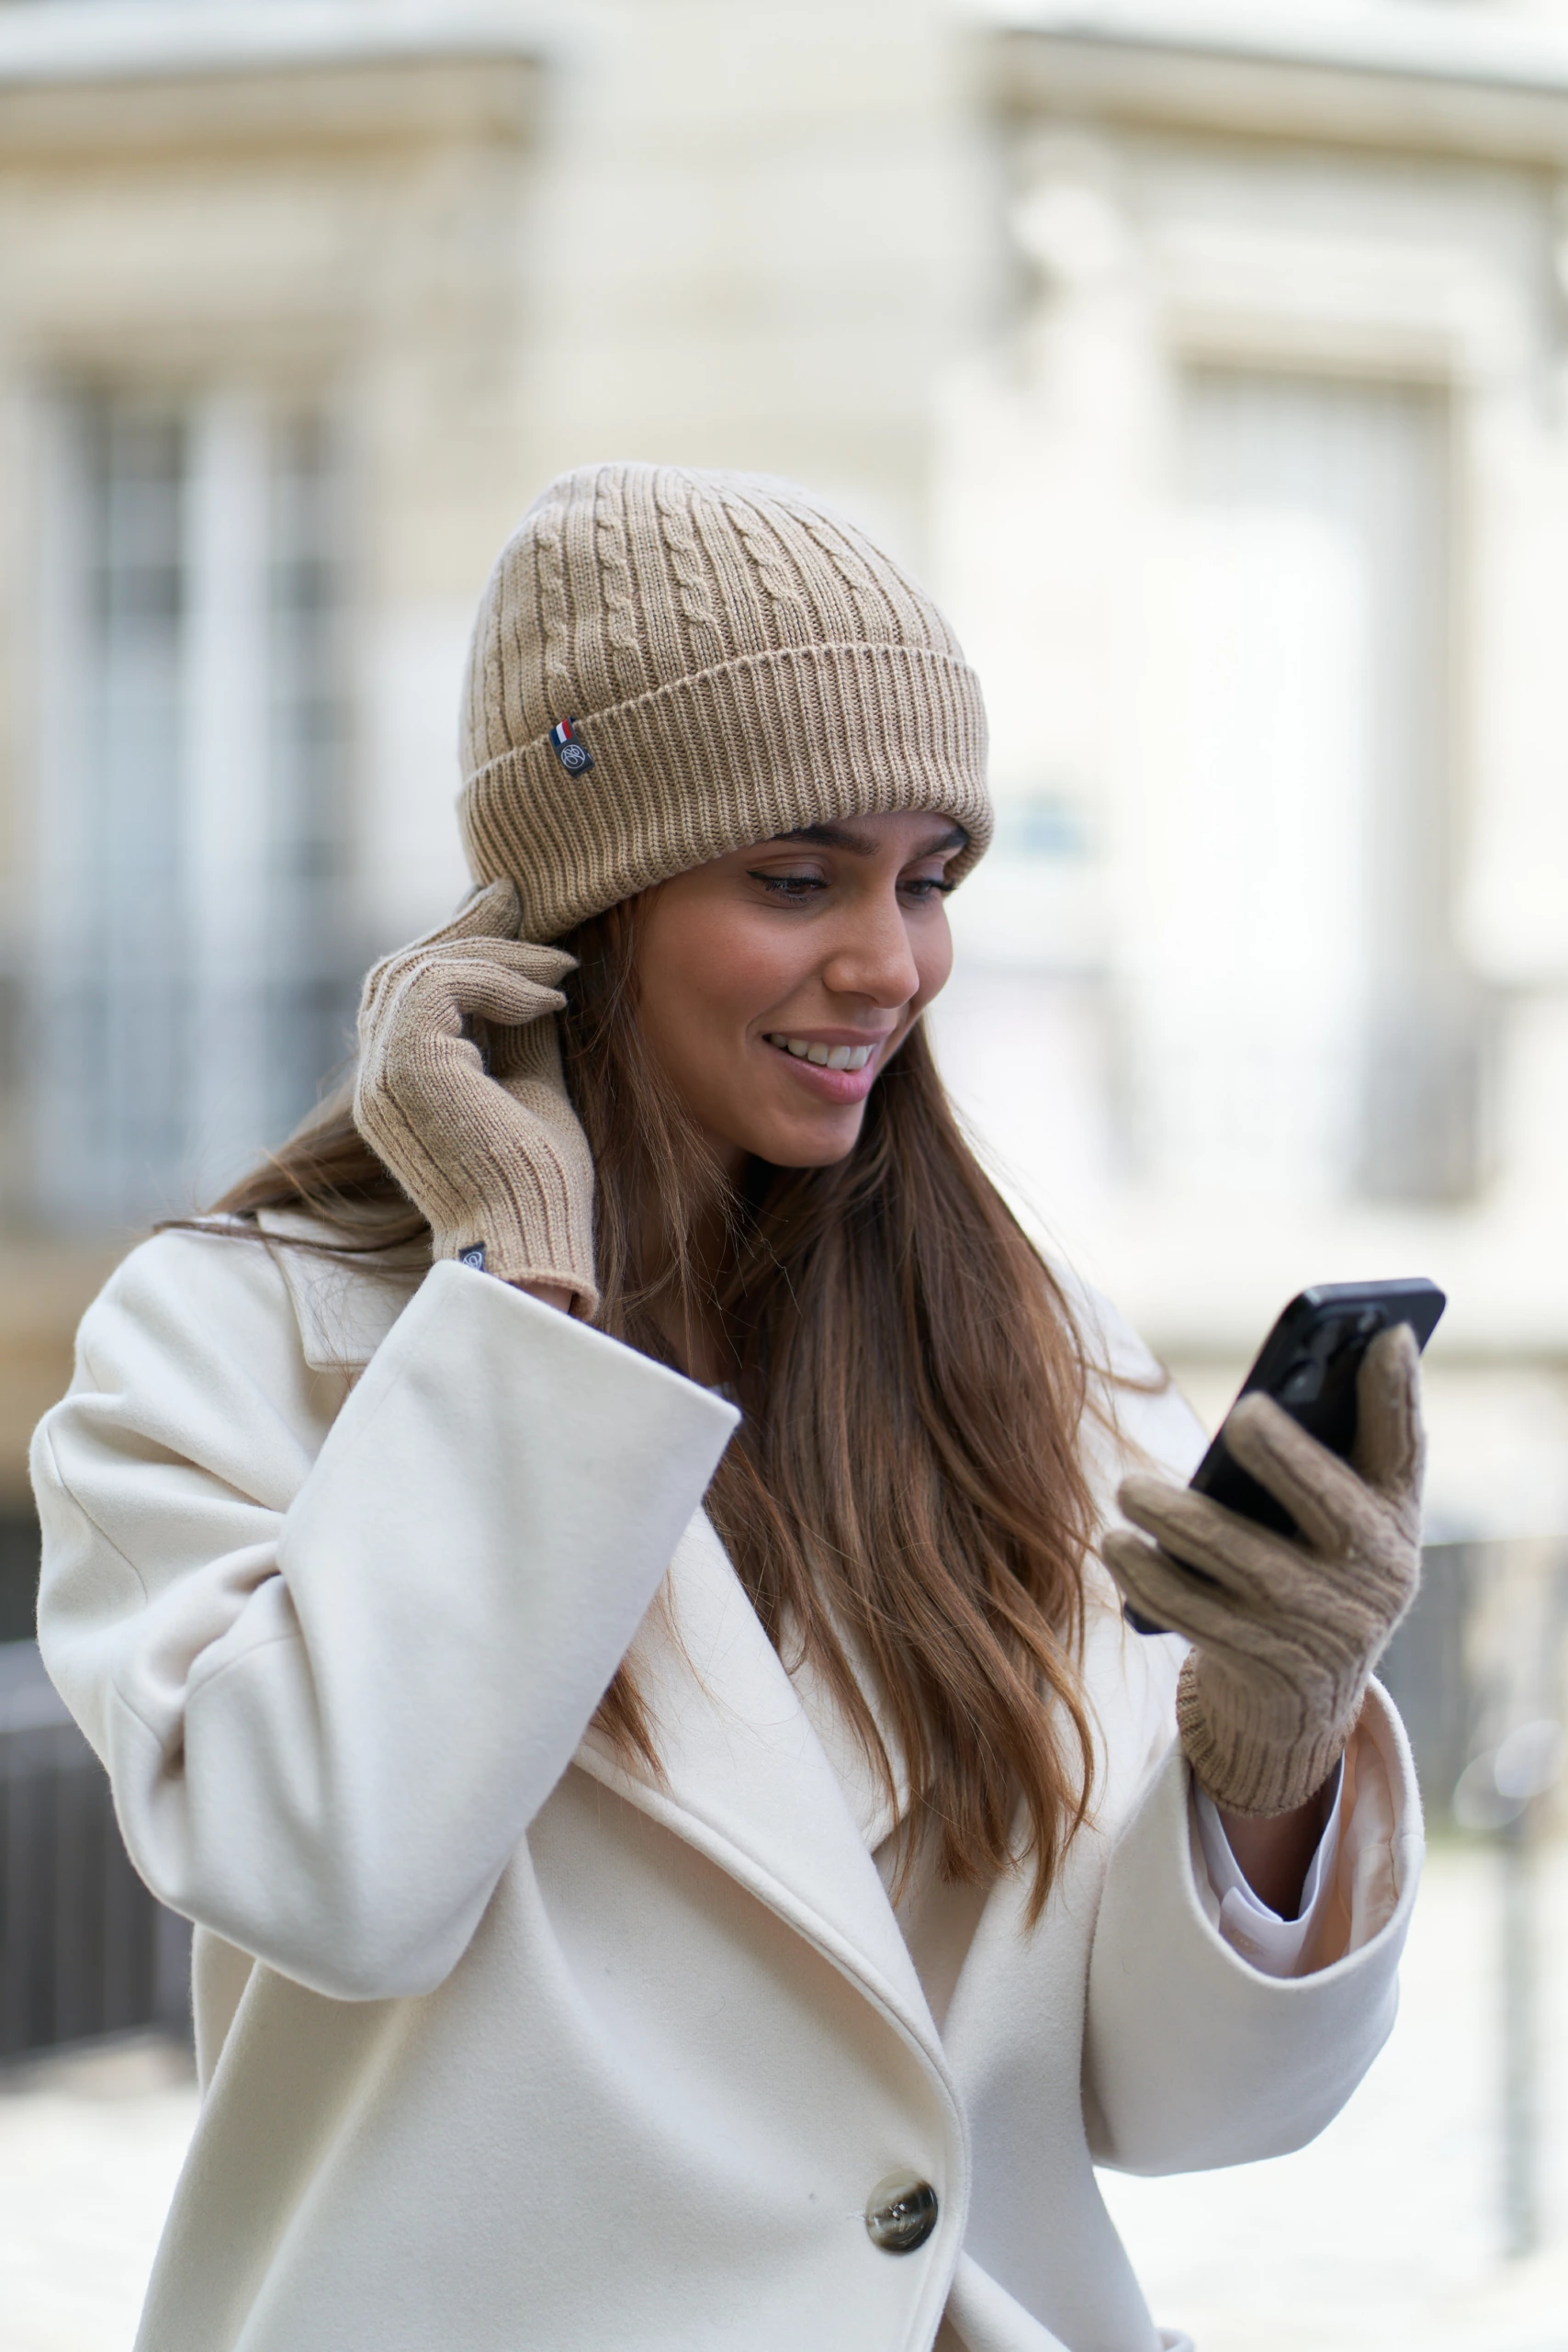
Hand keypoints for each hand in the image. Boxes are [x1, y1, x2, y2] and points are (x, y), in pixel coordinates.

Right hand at [353, 882, 597, 1314]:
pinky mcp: (407, 1064)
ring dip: (497, 955)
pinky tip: (548, 999)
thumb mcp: (532, 1088)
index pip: (406, 994)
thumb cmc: (540, 1186)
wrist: (531, 1240)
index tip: (507, 910)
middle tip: (516, 895)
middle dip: (463, 928)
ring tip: (560, 967)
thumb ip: (521, 1033)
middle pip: (400, 969)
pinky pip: (440, 984)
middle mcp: (376, 1080)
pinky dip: (499, 981)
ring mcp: (383, 1073)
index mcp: (397, 1089)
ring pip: (420, 968)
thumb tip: (538, 976)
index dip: (453, 943)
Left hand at [1101, 1325, 1423, 1818]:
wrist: (1304, 1697)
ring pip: (1245, 1563)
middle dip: (1288, 1455)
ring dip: (1180, 1522)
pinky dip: (1149, 1578)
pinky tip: (1117, 1546)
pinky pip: (1195, 1614)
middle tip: (1241, 1412)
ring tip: (1129, 1490)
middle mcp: (1371, 1574)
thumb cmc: (1315, 1565)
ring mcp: (1317, 1624)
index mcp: (1393, 1518)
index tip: (1384, 1332)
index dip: (1399, 1391)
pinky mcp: (1259, 1663)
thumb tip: (1318, 1353)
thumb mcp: (1347, 1513)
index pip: (1405, 1447)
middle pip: (1329, 1504)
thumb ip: (1335, 1443)